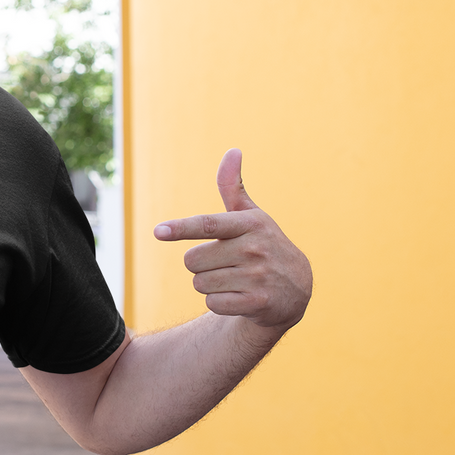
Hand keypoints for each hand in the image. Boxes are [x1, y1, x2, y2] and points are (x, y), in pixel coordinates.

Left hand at [153, 149, 311, 330]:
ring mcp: (258, 277)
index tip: (159, 231)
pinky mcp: (258, 303)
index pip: (208, 225)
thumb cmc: (264, 245)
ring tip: (234, 279)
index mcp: (249, 224)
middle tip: (225, 263)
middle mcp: (254, 248)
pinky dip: (220, 303)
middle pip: (192, 260)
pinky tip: (240, 296)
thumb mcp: (252, 216)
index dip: (181, 228)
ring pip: (200, 284)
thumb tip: (233, 150)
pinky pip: (213, 303)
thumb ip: (233, 187)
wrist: (296, 288)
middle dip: (200, 265)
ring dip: (210, 285)